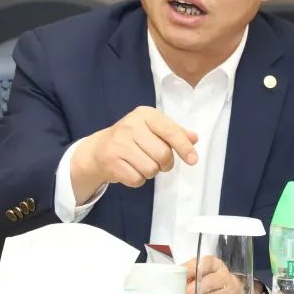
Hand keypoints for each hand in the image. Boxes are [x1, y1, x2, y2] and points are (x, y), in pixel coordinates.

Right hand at [70, 106, 197, 203]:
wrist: (99, 149)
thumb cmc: (132, 138)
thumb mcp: (153, 128)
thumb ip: (174, 132)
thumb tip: (194, 138)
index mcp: (145, 114)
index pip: (170, 131)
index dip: (184, 147)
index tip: (193, 160)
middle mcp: (130, 126)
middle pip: (163, 154)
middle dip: (166, 163)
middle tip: (159, 161)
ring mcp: (119, 144)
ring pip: (151, 169)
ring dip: (151, 172)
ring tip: (141, 163)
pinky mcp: (111, 161)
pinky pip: (137, 179)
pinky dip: (138, 179)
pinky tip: (130, 169)